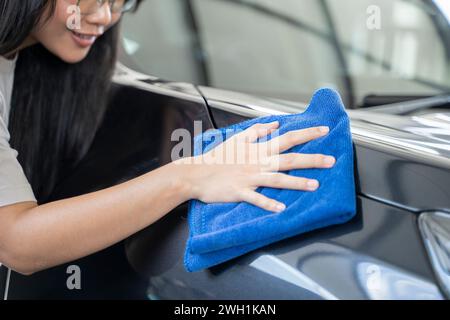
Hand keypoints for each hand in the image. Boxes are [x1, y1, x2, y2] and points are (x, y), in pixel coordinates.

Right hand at [179, 121, 334, 212]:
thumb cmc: (218, 157)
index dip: (306, 134)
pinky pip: (256, 198)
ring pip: (277, 179)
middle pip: (288, 159)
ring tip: (314, 185)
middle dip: (311, 159)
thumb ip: (257, 131)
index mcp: (258, 149)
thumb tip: (275, 123)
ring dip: (296, 182)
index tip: (324, 131)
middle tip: (331, 161)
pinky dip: (268, 203)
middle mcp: (257, 162)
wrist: (197, 172)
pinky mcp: (240, 191)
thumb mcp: (237, 138)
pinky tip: (281, 209)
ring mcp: (249, 177)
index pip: (287, 138)